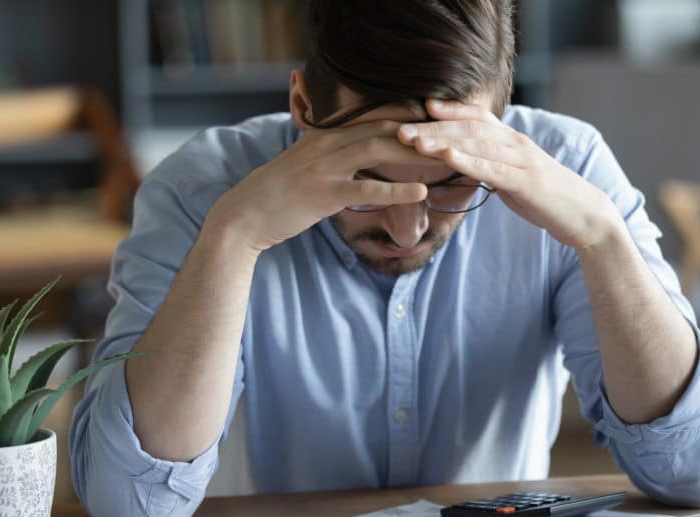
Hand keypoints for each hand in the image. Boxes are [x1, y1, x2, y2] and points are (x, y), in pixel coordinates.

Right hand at [203, 120, 437, 253]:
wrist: (246, 214)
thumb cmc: (279, 193)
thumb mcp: (305, 163)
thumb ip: (330, 153)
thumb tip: (354, 153)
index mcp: (326, 135)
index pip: (374, 120)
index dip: (408, 119)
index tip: (437, 122)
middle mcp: (328, 144)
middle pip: (383, 130)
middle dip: (419, 133)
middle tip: (453, 137)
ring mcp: (326, 168)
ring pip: (379, 152)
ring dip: (416, 154)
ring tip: (447, 159)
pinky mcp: (325, 194)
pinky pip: (366, 189)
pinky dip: (396, 190)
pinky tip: (421, 192)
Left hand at [398, 99, 624, 250]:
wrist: (581, 214)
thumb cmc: (545, 197)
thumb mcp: (513, 177)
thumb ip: (490, 166)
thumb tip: (465, 164)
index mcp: (511, 141)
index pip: (476, 117)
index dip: (448, 111)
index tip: (419, 107)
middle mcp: (514, 142)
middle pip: (467, 128)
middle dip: (432, 127)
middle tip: (399, 128)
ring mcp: (520, 159)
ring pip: (475, 144)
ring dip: (442, 140)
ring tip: (413, 140)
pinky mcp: (524, 180)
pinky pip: (491, 167)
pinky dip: (467, 160)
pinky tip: (447, 156)